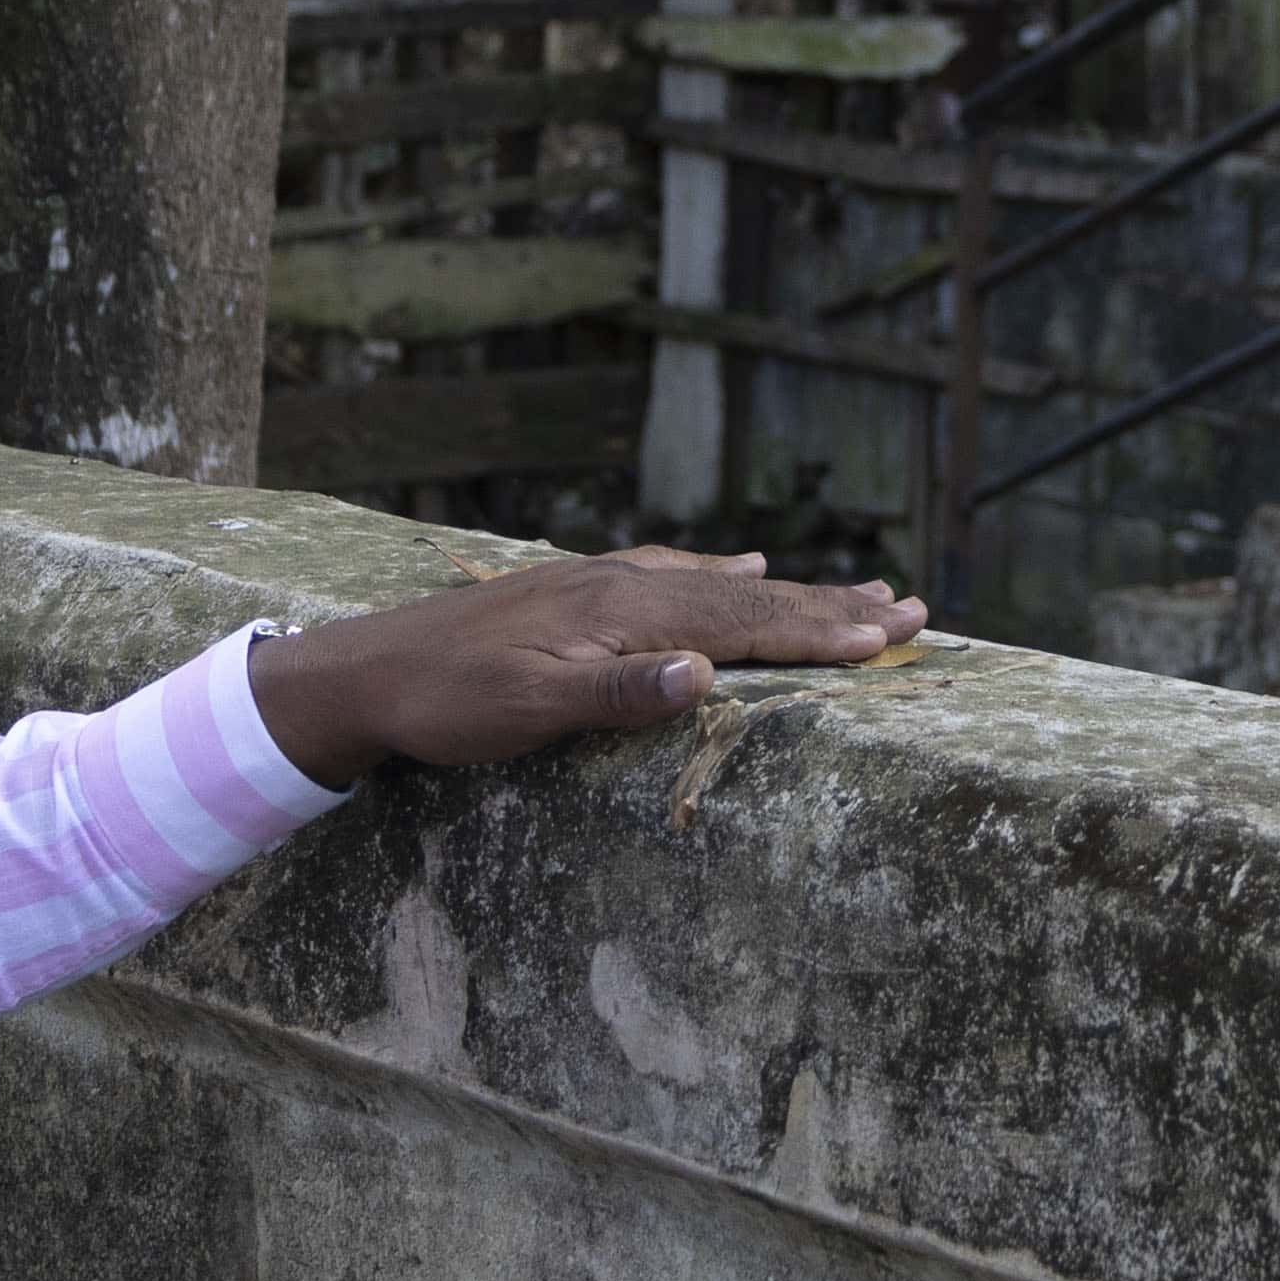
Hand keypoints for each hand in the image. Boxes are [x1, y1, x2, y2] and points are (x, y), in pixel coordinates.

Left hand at [245, 547, 923, 782]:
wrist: (361, 673)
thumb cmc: (443, 703)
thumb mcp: (525, 710)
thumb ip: (617, 693)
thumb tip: (708, 674)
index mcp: (622, 612)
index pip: (745, 623)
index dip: (823, 634)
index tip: (894, 640)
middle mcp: (625, 585)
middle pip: (753, 598)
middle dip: (838, 608)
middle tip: (918, 612)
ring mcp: (606, 585)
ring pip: (726, 588)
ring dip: (800, 594)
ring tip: (863, 592)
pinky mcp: (584, 596)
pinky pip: (681, 577)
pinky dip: (730, 579)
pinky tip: (751, 570)